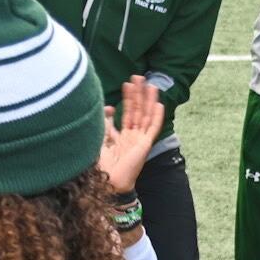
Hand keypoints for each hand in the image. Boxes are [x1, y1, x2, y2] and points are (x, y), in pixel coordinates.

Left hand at [98, 76, 163, 193]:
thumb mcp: (101, 139)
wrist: (108, 182)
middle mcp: (133, 137)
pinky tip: (159, 104)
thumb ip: (105, 124)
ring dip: (148, 100)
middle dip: (138, 94)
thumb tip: (110, 108)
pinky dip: (156, 116)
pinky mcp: (145, 145)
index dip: (127, 99)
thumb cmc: (102, 166)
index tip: (125, 85)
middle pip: (138, 111)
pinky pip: (153, 128)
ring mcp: (140, 141)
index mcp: (123, 137)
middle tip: (139, 76)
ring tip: (150, 84)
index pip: (127, 114)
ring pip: (146, 116)